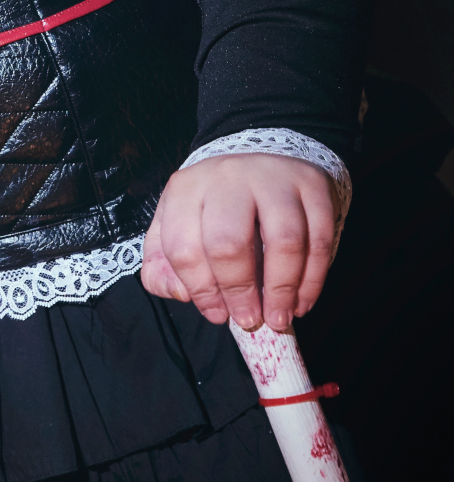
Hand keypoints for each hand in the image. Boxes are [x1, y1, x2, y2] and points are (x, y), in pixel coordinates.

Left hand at [140, 154, 338, 331]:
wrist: (261, 161)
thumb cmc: (215, 207)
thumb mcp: (177, 225)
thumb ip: (162, 265)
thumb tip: (179, 294)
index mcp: (186, 188)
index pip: (183, 247)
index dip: (199, 290)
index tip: (217, 315)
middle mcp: (228, 177)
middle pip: (228, 243)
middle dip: (239, 291)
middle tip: (248, 320)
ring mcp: (274, 177)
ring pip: (283, 241)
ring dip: (282, 290)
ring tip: (279, 319)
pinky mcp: (313, 185)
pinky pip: (319, 240)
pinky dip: (312, 279)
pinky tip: (301, 302)